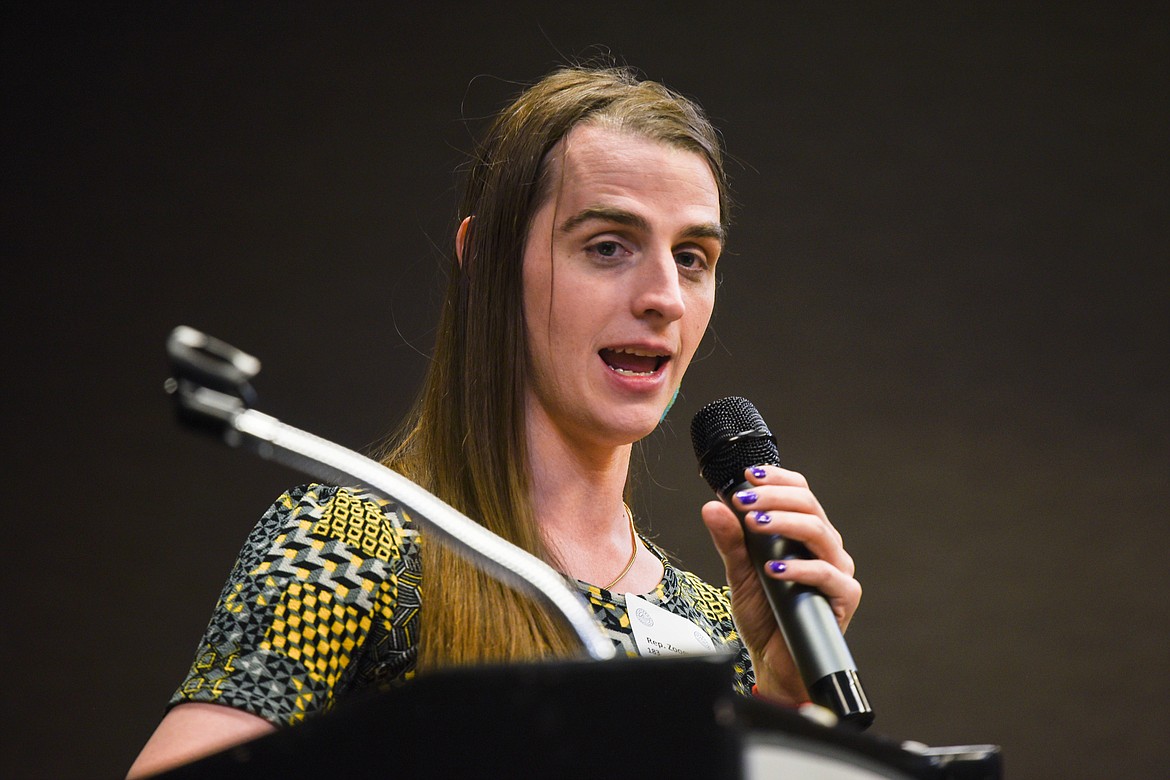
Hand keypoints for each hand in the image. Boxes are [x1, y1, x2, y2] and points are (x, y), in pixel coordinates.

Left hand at [700, 465, 860, 704]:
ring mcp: (837, 571)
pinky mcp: (844, 597)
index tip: (749, 474)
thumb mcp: (739, 573)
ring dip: (784, 522)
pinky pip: (827, 574)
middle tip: (743, 501)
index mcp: (804, 535)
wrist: (775, 663)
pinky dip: (799, 568)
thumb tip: (712, 506)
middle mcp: (825, 548)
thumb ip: (730, 541)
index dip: (777, 478)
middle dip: (774, 498)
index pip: (799, 492)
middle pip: (809, 506)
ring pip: (820, 532)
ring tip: (754, 523)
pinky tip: (773, 568)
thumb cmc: (764, 617)